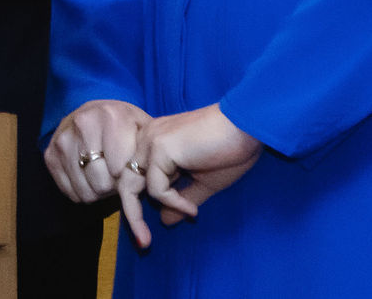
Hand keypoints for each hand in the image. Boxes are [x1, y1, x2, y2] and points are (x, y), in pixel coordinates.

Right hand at [44, 99, 150, 203]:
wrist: (95, 113)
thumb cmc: (125, 126)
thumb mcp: (142, 130)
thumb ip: (148, 153)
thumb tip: (152, 183)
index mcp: (110, 116)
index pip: (119, 169)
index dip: (127, 178)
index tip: (130, 170)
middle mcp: (83, 124)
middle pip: (101, 183)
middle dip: (113, 186)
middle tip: (117, 175)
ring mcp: (63, 140)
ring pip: (85, 191)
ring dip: (98, 191)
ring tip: (104, 175)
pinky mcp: (50, 155)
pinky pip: (70, 192)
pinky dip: (82, 192)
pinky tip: (89, 176)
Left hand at [117, 104, 261, 247]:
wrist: (246, 127)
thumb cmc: (230, 151)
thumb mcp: (203, 182)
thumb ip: (181, 199)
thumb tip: (165, 221)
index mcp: (155, 142)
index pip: (134, 176)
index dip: (137, 203)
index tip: (145, 235)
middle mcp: (147, 137)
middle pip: (125, 181)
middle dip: (131, 214)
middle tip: (143, 243)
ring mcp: (151, 140)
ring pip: (130, 185)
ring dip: (137, 216)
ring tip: (149, 238)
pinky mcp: (160, 147)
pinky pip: (156, 188)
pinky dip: (172, 203)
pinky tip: (192, 209)